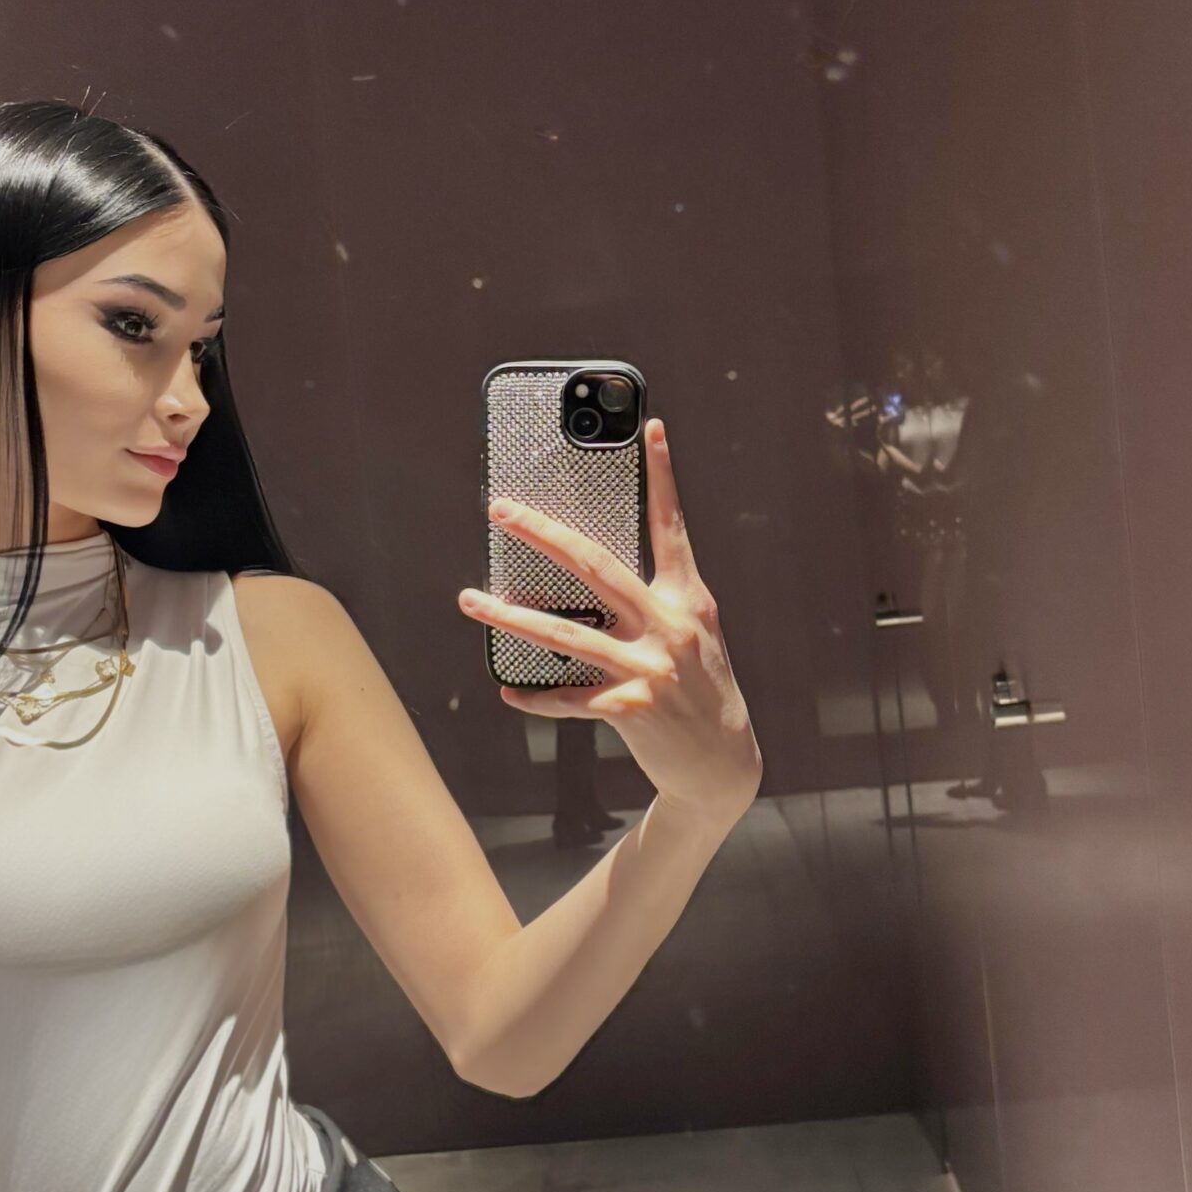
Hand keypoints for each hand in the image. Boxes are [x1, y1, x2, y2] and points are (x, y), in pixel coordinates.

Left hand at [457, 416, 762, 824]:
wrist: (722, 764)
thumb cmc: (700, 687)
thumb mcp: (692, 634)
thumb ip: (655, 600)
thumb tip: (589, 572)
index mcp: (688, 598)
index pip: (672, 526)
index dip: (662, 476)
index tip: (650, 427)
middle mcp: (670, 626)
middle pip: (595, 567)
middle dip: (542, 534)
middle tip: (501, 510)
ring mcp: (650, 668)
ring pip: (565, 634)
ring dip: (509, 616)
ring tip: (469, 601)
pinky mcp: (632, 710)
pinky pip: (569, 698)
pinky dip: (536, 695)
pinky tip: (508, 688)